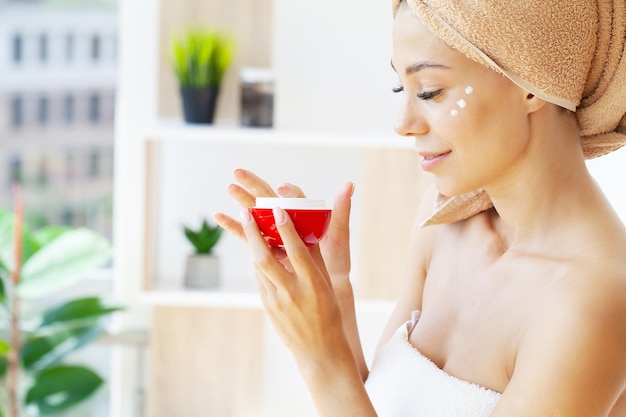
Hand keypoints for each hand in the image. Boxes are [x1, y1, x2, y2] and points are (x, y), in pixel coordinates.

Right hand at [214, 168, 354, 287]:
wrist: (326, 285)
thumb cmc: (336, 260)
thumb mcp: (339, 236)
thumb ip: (341, 211)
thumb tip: (349, 185)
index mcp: (307, 213)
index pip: (296, 197)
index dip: (288, 191)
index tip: (281, 188)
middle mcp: (291, 219)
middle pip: (270, 198)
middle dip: (255, 185)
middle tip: (238, 172)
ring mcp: (278, 232)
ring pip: (257, 213)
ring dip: (243, 200)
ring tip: (229, 187)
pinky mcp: (269, 246)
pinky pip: (250, 235)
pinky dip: (235, 226)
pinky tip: (219, 216)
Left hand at [239, 206, 348, 364]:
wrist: (319, 350)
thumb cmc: (328, 312)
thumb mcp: (326, 284)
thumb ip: (314, 259)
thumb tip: (305, 230)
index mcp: (313, 284)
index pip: (296, 251)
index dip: (286, 229)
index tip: (277, 209)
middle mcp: (293, 292)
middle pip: (267, 258)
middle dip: (254, 233)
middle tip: (245, 212)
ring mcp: (277, 301)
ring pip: (259, 267)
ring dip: (252, 244)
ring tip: (247, 223)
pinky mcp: (268, 307)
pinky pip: (260, 279)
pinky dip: (258, 262)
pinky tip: (257, 249)